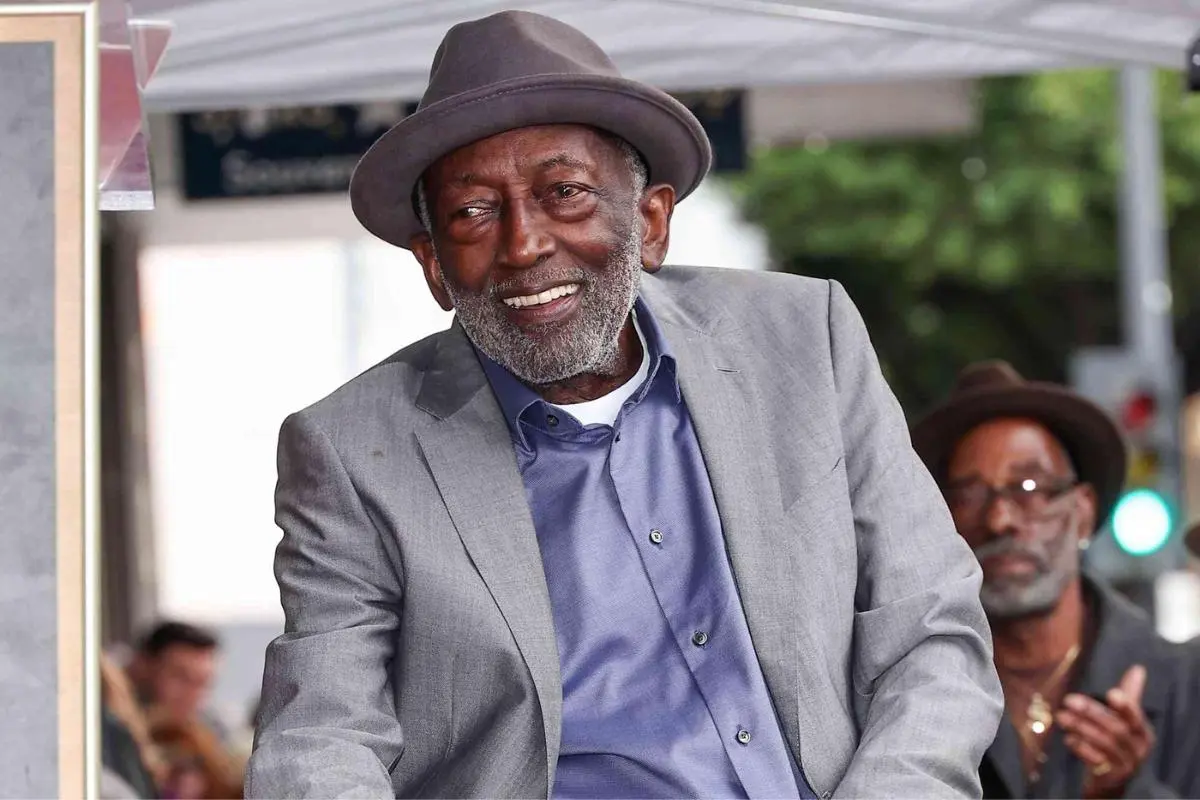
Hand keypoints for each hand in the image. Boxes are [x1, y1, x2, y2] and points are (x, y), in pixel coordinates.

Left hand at [1056, 665, 1154, 798]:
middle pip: (1115, 728)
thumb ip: (1129, 695)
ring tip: (1061, 716)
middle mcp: (1138, 749)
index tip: (1111, 693)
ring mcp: (1126, 764)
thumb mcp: (1125, 720)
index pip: (1136, 717)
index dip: (1125, 706)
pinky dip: (1081, 748)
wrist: (1112, 781)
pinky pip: (1096, 761)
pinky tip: (1068, 739)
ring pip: (1103, 743)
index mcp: (1143, 732)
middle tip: (1068, 700)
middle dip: (1091, 712)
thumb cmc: (1117, 743)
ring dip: (1080, 727)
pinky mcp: (1111, 776)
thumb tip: (1138, 668)